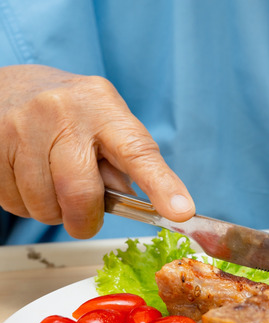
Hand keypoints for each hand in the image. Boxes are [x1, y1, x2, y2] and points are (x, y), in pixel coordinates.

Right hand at [0, 65, 193, 237]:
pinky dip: (26, 205)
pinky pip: (14, 204)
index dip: (161, 186)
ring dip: (52, 211)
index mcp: (103, 108)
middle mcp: (62, 113)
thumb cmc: (71, 115)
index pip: (138, 152)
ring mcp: (21, 128)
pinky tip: (29, 178)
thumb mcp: (106, 124)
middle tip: (86, 217)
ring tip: (53, 183)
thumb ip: (127, 162)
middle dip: (86, 219)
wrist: (8, 87)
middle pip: (81, 193)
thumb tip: (151, 206)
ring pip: (44, 206)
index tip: (180, 211)